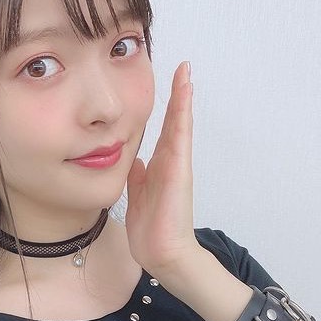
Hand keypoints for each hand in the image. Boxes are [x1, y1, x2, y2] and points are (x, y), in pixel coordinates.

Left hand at [125, 61, 201, 278]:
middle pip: (174, 121)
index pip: (162, 132)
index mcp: (159, 168)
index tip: (166, 87)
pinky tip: (184, 93)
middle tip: (182, 68)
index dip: (164, 110)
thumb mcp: (137, 196)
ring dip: (183, 97)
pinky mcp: (179, 169)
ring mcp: (177, 164)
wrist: (162, 253)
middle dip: (177, 95)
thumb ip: (138, 177)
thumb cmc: (152, 230)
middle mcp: (170, 162)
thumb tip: (135, 160)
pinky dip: (183, 113)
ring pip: (179, 123)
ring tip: (185, 72)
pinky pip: (181, 135)